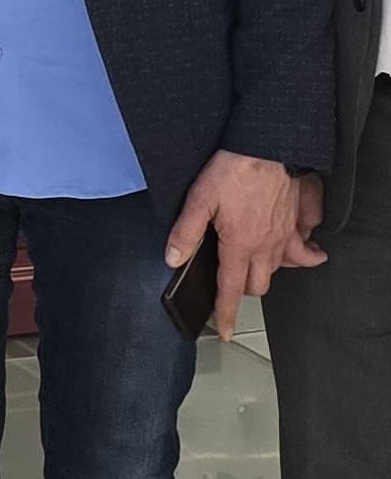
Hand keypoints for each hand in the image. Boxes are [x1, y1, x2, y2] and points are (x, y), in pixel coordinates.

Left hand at [165, 148, 327, 340]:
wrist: (268, 145)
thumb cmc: (233, 170)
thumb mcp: (199, 199)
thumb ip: (186, 232)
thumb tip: (173, 259)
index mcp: (240, 245)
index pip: (231, 290)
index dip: (225, 314)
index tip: (224, 332)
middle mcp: (267, 247)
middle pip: (258, 284)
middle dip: (244, 288)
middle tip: (232, 281)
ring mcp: (286, 235)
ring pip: (281, 268)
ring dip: (269, 271)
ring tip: (258, 265)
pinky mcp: (298, 221)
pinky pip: (306, 247)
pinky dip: (304, 252)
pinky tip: (300, 245)